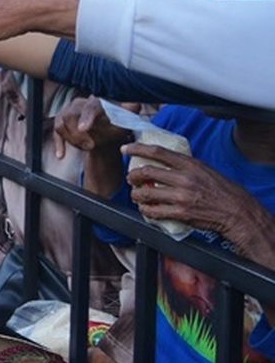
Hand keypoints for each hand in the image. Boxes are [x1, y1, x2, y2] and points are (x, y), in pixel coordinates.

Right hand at [56, 97, 129, 153]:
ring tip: (87, 147)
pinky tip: (61, 155)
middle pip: (70, 115)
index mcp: (96, 102)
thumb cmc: (114, 127)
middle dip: (78, 134)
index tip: (84, 128)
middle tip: (91, 146)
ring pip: (61, 125)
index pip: (89, 107)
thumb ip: (129, 113)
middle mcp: (79, 104)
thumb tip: (135, 104)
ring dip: (73, 139)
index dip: (86, 117)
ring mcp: (67, 112)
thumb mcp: (124, 122)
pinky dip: (59, 144)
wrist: (104, 134)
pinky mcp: (60, 123)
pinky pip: (56, 133)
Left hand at [124, 142, 261, 239]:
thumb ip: (184, 165)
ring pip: (145, 193)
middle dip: (132, 176)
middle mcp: (184, 179)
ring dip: (136, 195)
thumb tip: (164, 161)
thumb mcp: (204, 169)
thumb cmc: (221, 190)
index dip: (137, 149)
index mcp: (189, 164)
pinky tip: (146, 209)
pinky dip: (145, 210)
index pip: (157, 152)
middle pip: (146, 172)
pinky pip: (154, 211)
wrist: (236, 211)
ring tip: (137, 195)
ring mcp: (181, 197)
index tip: (125, 149)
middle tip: (130, 178)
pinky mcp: (180, 213)